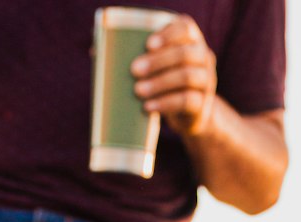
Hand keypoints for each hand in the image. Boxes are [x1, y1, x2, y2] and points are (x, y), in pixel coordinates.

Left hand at [131, 16, 216, 137]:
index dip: (168, 34)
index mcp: (191, 40)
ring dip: (160, 83)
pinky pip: (187, 101)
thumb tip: (94, 48)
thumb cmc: (165, 82)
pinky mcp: (202, 104)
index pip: (185, 28)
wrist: (191, 114)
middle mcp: (203, 56)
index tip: (147, 44)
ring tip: (138, 91)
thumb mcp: (157, 65)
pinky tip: (148, 107)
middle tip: (133, 70)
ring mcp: (206, 80)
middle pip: (184, 53)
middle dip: (158, 61)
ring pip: (187, 76)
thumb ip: (133, 52)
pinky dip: (165, 104)